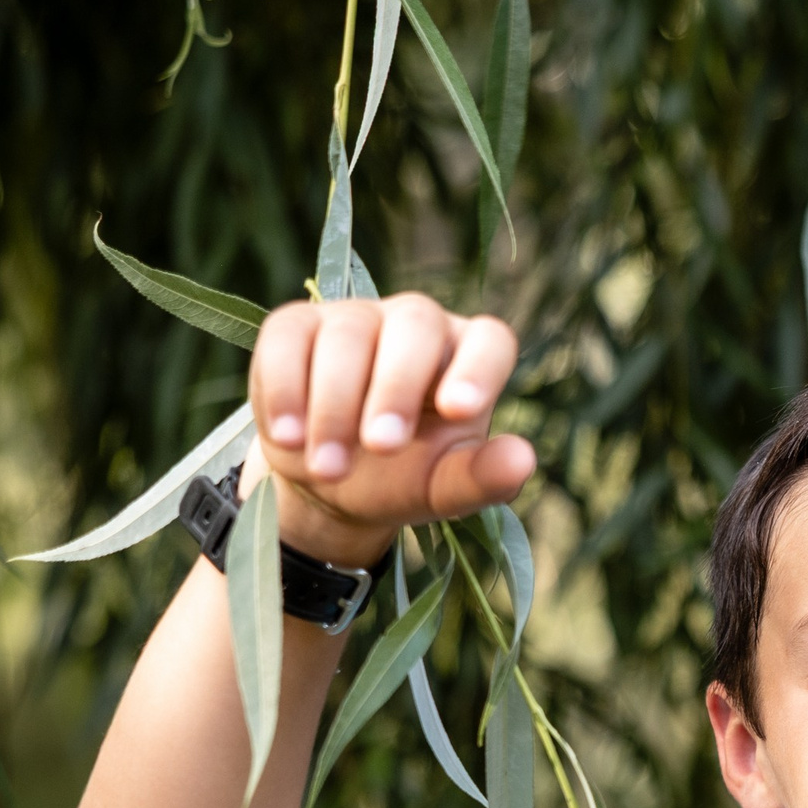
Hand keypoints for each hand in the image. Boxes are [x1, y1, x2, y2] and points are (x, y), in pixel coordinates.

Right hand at [247, 293, 534, 564]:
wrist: (331, 483)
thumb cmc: (404, 478)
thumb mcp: (445, 489)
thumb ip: (483, 477)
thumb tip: (523, 459)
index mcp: (469, 355)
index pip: (488, 341)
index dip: (477, 369)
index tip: (458, 411)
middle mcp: (417, 323)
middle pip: (414, 327)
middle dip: (395, 389)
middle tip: (382, 448)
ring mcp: (356, 318)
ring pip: (348, 335)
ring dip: (334, 406)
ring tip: (329, 468)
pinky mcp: (296, 326)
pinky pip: (288, 336)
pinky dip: (284, 389)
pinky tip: (288, 437)